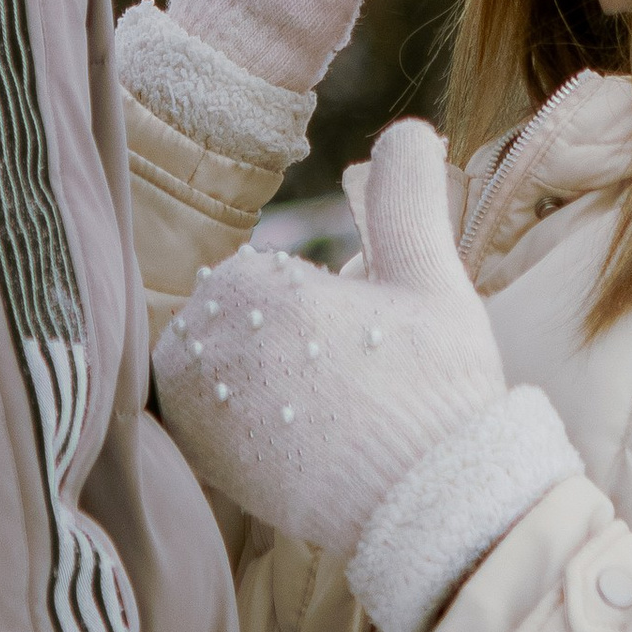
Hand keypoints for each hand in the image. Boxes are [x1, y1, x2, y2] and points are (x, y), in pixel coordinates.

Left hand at [152, 123, 578, 631]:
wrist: (432, 506)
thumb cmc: (436, 388)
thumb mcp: (433, 275)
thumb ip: (409, 191)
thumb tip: (406, 125)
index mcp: (260, 289)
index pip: (260, 271)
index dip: (311, 302)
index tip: (354, 339)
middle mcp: (212, 347)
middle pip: (226, 314)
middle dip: (271, 334)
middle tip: (340, 378)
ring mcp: (200, 409)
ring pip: (206, 361)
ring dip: (244, 373)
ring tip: (314, 408)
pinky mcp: (203, 461)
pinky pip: (194, 416)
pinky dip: (228, 417)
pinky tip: (286, 438)